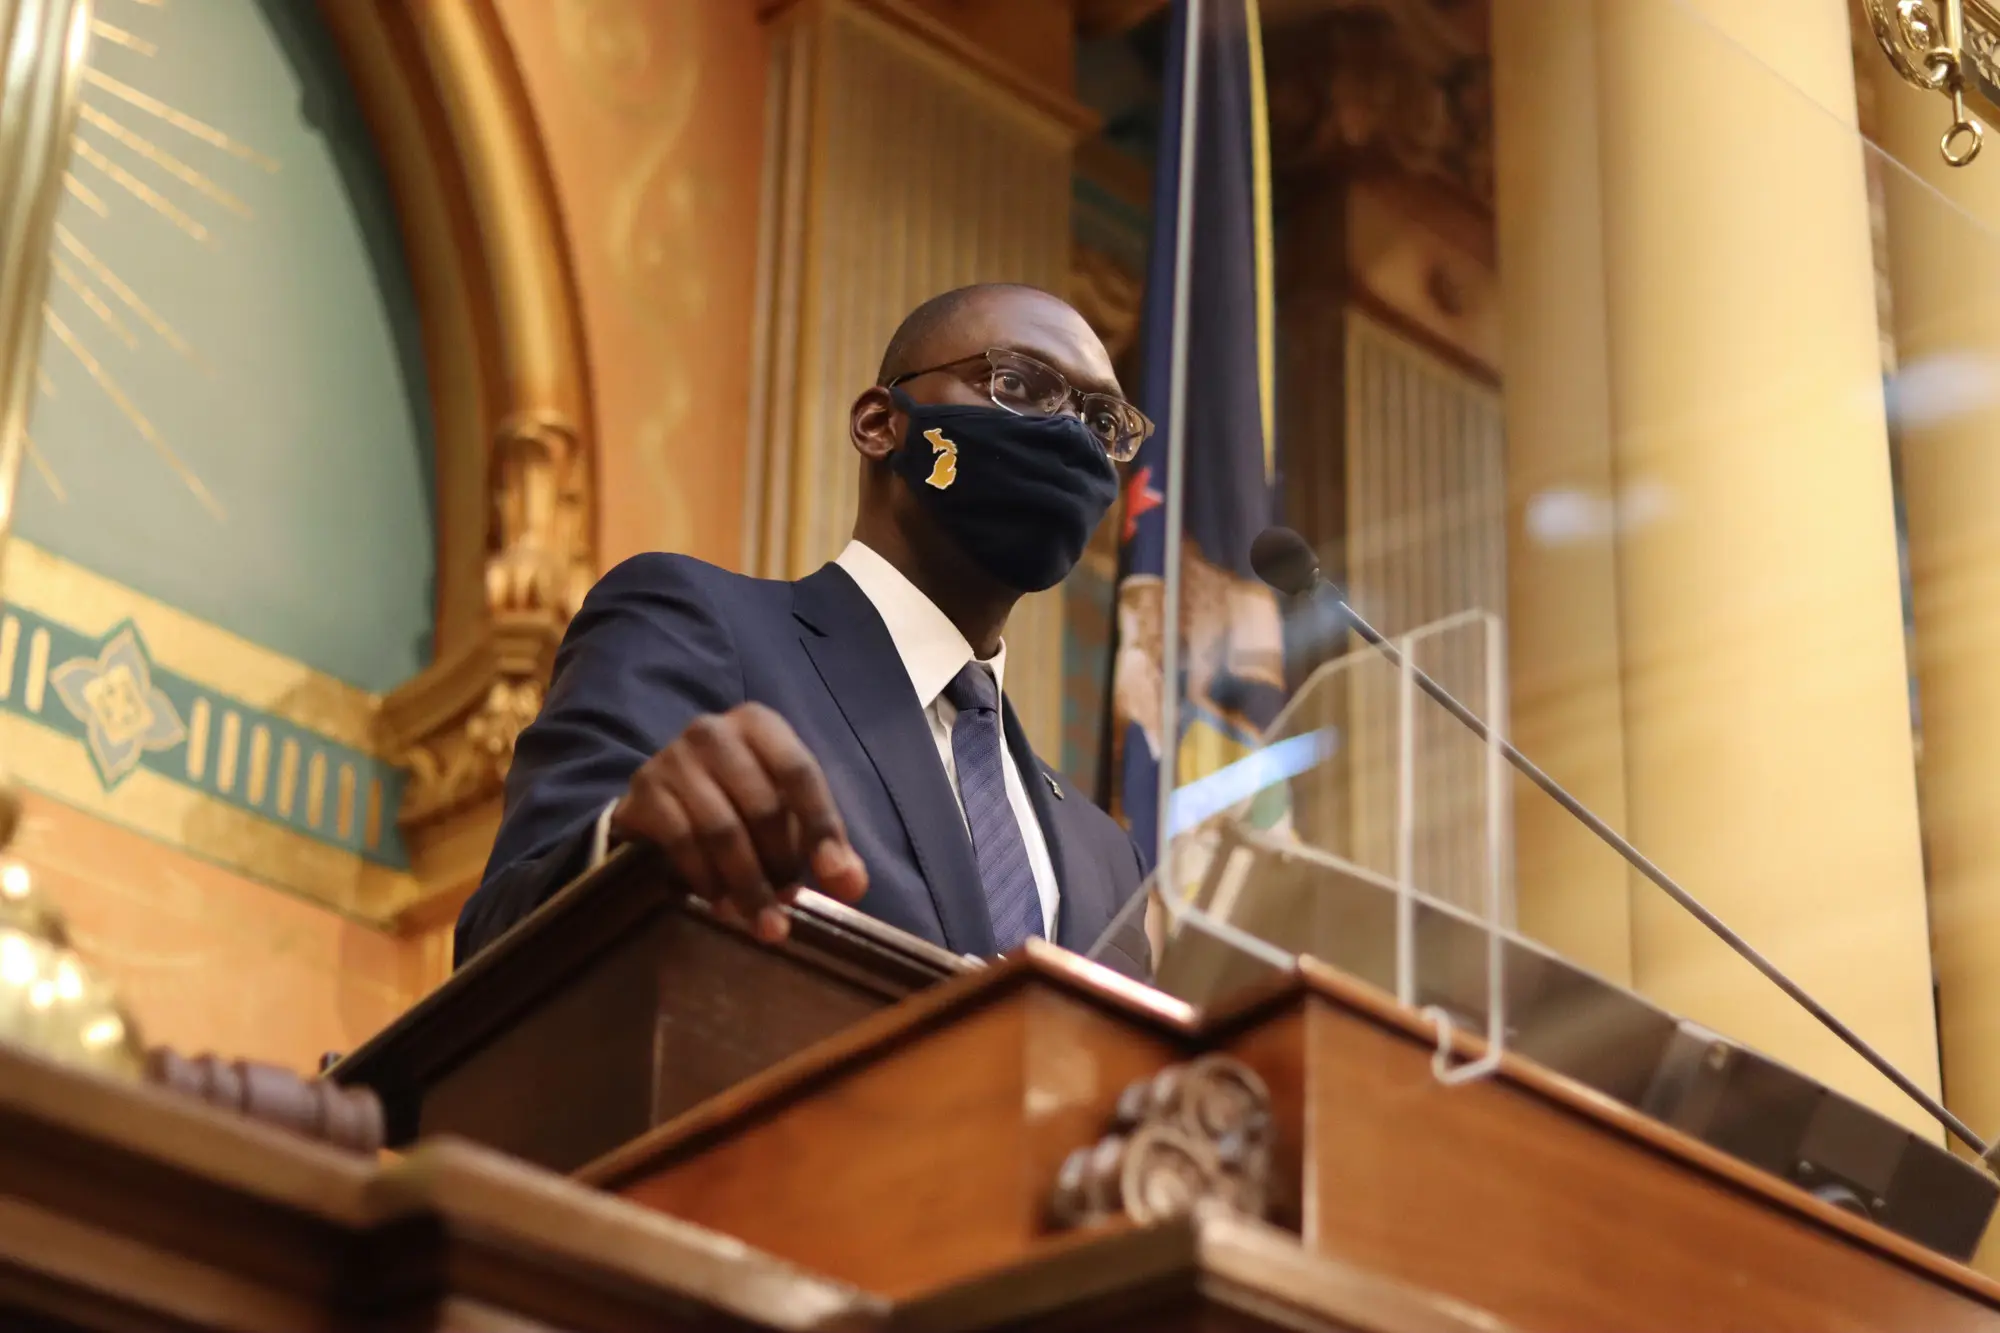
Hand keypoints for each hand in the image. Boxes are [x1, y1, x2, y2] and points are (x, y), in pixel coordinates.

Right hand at [610, 703, 866, 941]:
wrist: (661, 797)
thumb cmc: (737, 799)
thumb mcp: (786, 812)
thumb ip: (824, 846)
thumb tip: (852, 886)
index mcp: (760, 725)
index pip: (800, 773)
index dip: (822, 828)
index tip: (837, 879)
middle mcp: (714, 732)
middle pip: (762, 807)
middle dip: (781, 865)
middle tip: (788, 904)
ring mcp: (673, 758)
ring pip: (723, 830)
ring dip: (747, 884)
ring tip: (763, 921)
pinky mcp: (644, 791)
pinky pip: (683, 843)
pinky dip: (707, 880)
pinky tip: (720, 903)